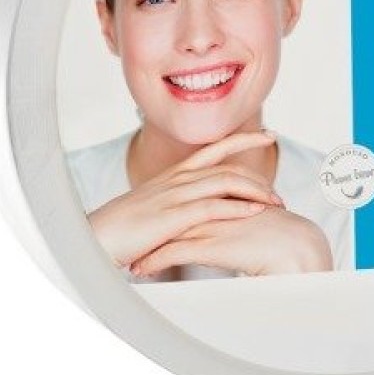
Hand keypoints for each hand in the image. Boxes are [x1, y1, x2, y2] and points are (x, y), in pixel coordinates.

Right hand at [87, 132, 281, 268]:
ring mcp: (174, 195)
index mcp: (173, 176)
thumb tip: (196, 218)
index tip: (269, 134)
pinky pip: (212, 207)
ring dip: (256, 192)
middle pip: (228, 166)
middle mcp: (176, 179)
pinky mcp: (172, 216)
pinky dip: (237, 207)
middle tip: (280, 194)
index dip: (244, 138)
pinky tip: (255, 212)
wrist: (93, 240)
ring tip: (277, 204)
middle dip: (259, 176)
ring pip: (225, 182)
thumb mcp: (154, 214)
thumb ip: (177, 210)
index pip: (215, 149)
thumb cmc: (121, 232)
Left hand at [129, 205, 332, 277]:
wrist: (296, 248)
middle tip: (130, 238)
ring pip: (166, 232)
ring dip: (145, 246)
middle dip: (149, 226)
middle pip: (171, 211)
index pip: (186, 198)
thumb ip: (237, 222)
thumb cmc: (282, 239)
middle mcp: (212, 205)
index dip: (166, 212)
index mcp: (223, 196)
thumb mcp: (253, 224)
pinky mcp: (209, 246)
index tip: (149, 225)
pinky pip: (173, 253)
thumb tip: (229, 232)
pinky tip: (140, 271)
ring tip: (127, 258)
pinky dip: (153, 262)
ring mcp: (209, 224)